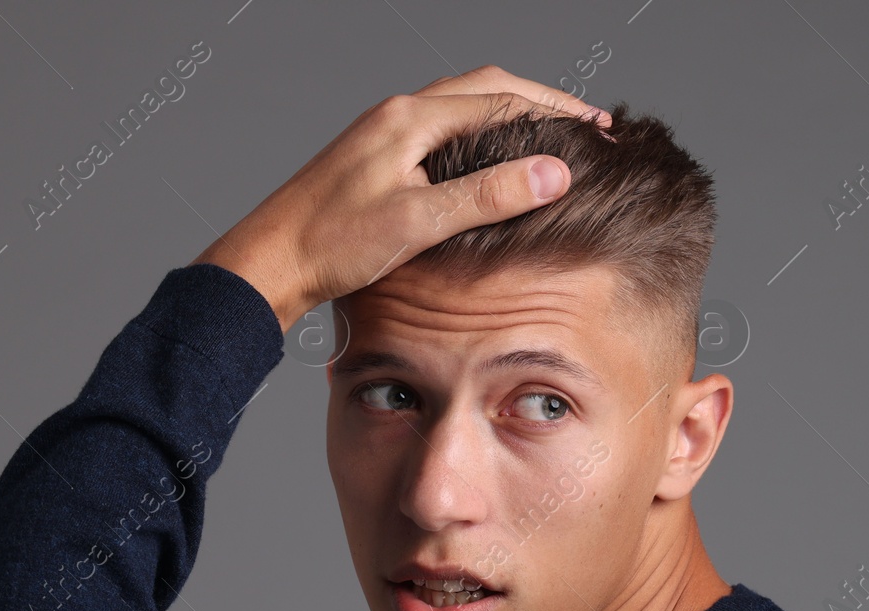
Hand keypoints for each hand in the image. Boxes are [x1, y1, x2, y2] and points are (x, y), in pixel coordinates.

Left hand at [190, 65, 609, 332]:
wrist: (268, 263)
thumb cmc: (331, 244)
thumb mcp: (419, 222)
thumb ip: (488, 195)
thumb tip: (555, 172)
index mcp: (411, 118)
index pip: (504, 99)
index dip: (557, 113)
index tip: (600, 131)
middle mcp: (399, 114)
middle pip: (486, 89)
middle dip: (541, 103)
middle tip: (588, 124)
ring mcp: (385, 133)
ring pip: (463, 105)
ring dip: (511, 113)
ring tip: (551, 136)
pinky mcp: (376, 157)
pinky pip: (442, 128)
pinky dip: (481, 134)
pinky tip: (490, 160)